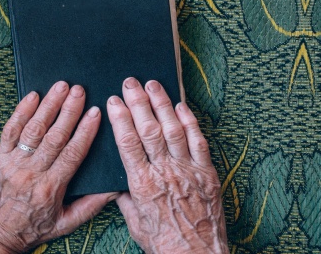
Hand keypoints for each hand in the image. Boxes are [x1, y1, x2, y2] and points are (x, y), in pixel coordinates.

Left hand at [0, 81, 116, 253]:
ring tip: (60, 86)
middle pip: (53, 136)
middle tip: (79, 90)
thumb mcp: (66, 223)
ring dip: (48, 105)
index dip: (85, 131)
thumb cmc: (33, 227)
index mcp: (50, 188)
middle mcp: (31, 173)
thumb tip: (115, 188)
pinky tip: (32, 96)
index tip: (95, 112)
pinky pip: (9, 131)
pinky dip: (20, 112)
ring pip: (33, 129)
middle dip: (68, 110)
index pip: (72, 153)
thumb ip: (91, 205)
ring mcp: (13, 163)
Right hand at [107, 78, 227, 253]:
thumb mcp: (134, 222)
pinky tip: (181, 106)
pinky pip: (198, 141)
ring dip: (162, 104)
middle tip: (131, 82)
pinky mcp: (207, 173)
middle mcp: (165, 172)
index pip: (128, 142)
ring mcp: (188, 170)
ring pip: (173, 129)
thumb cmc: (163, 242)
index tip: (114, 101)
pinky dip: (190, 121)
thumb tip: (117, 180)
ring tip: (154, 85)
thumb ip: (125, 197)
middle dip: (139, 102)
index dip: (120, 118)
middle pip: (149, 129)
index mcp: (142, 183)